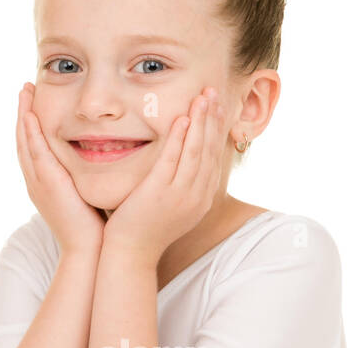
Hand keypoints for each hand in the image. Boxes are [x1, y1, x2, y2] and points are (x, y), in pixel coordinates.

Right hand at [16, 83, 105, 253]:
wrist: (88, 249)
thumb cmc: (93, 227)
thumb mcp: (87, 195)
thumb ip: (88, 177)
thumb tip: (104, 161)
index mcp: (45, 184)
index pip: (35, 148)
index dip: (32, 125)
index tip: (34, 103)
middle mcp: (37, 181)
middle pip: (24, 141)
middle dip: (23, 114)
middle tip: (24, 89)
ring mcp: (39, 182)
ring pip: (25, 143)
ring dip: (23, 116)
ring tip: (24, 92)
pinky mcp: (47, 183)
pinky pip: (35, 153)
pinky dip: (30, 133)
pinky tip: (30, 114)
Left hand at [101, 87, 226, 261]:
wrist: (131, 254)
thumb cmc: (145, 229)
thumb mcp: (171, 206)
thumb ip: (180, 185)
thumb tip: (183, 163)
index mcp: (202, 199)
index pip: (214, 157)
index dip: (217, 130)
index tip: (217, 108)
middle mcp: (197, 196)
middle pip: (210, 150)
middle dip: (213, 119)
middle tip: (214, 93)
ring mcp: (180, 196)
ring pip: (196, 152)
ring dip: (200, 121)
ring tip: (203, 97)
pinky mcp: (160, 193)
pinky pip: (173, 160)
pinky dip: (179, 139)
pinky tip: (181, 119)